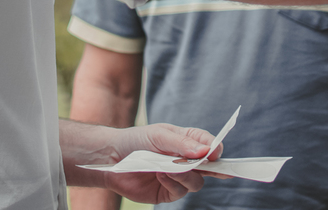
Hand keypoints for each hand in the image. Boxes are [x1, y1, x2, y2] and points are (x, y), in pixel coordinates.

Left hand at [64, 122, 220, 202]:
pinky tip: (161, 174)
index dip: (215, 148)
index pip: (210, 144)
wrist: (112, 158)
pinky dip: (173, 182)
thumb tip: (205, 151)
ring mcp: (179, 177)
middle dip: (215, 168)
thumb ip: (182, 144)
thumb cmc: (137, 140)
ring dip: (186, 175)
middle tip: (215, 167)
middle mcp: (187, 160)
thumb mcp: (160, 136)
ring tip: (170, 168)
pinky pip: (180, 191)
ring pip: (197, 182)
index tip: (215, 152)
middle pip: (210, 167)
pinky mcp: (168, 192)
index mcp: (188, 141)